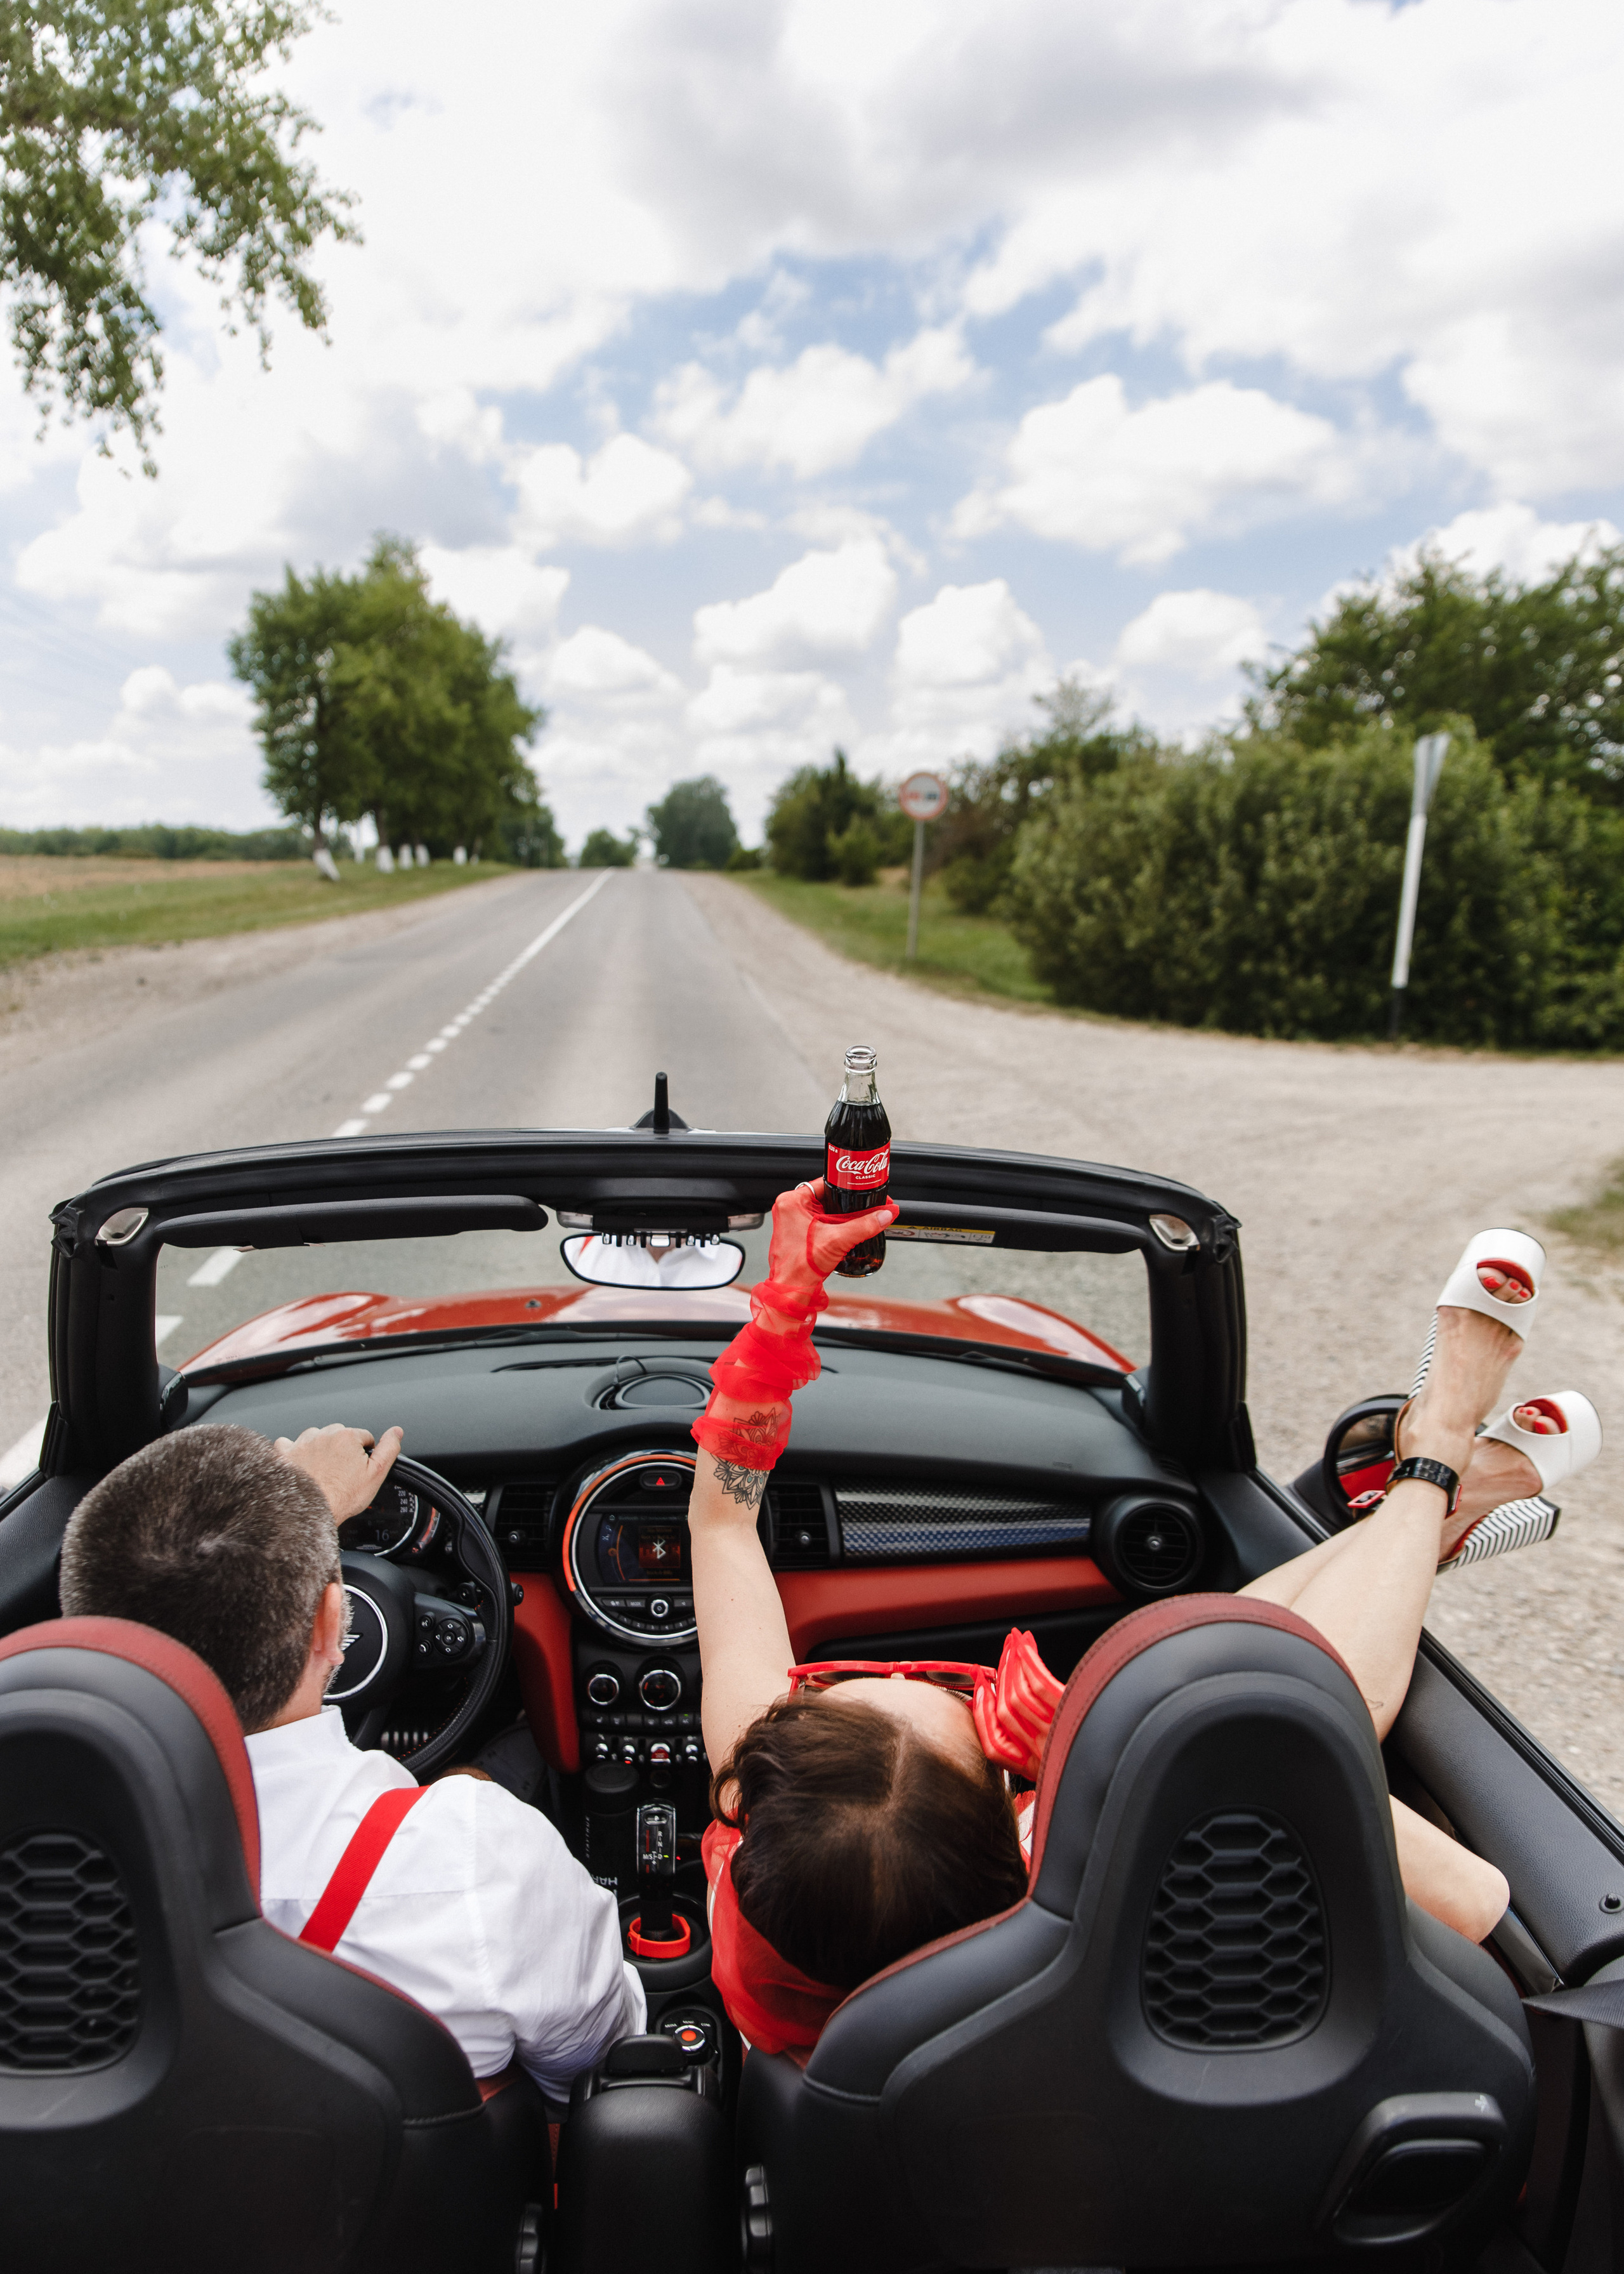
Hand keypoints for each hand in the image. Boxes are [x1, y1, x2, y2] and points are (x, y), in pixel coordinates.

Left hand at [275, 1422, 402, 1519]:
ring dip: (319, 1449)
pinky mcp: (284, 1453)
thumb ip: (388, 1449)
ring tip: (322, 1472)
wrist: (309, 1513)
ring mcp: (301, 1443)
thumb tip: (396, 1432)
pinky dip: (294, 1452)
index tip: (357, 1469)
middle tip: (341, 1473)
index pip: (363, 1437)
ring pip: (315, 1437)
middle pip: (339, 1435)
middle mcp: (323, 1434)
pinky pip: (288, 1443)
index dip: (364, 1454)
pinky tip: (301, 1465)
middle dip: (342, 1450)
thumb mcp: (376, 1475)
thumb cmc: (341, 1498)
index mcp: (346, 1436)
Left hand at [767, 1178, 897, 1303]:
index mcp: (791, 1201)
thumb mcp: (838, 1240)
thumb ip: (864, 1225)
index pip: (826, 1183)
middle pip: (827, 1198)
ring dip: (839, 1218)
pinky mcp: (797, 1234)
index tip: (862, 1190)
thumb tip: (884, 1215)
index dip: (847, 1187)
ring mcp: (792, 1222)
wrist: (792, 1291)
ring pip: (824, 1211)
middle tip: (861, 1209)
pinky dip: (832, 1227)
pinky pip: (819, 1223)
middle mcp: (789, 1209)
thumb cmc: (800, 1267)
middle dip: (846, 1205)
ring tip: (851, 1224)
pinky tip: (841, 1234)